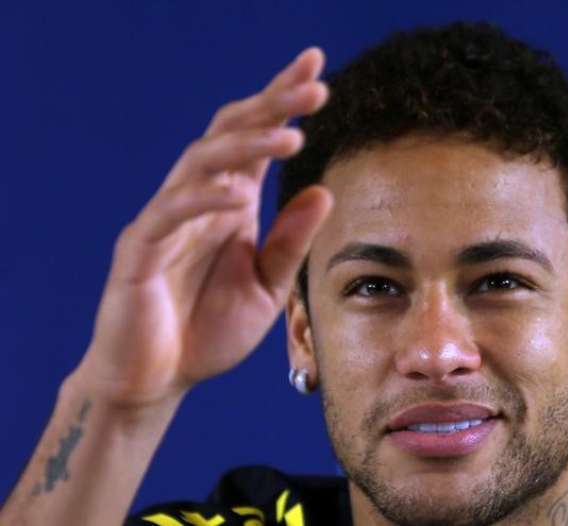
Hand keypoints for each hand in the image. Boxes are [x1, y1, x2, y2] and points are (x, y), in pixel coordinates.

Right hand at [72, 47, 331, 407]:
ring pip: (200, 163)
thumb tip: (323, 193)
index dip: (281, 102)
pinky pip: (168, 214)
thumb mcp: (267, 288)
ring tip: (290, 135)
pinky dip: (201, 199)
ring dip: (243, 145)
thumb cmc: (209, 332)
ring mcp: (167, 222)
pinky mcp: (139, 252)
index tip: (317, 70)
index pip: (255, 139)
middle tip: (314, 84)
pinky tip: (235, 193)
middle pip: (231, 134)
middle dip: (271, 106)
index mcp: (231, 204)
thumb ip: (291, 243)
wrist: (159, 379)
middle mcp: (199, 201)